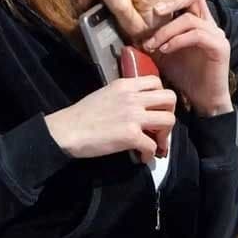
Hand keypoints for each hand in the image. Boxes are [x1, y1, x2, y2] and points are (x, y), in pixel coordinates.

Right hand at [44, 75, 176, 162]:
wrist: (67, 130)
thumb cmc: (82, 114)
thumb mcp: (106, 93)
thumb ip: (125, 94)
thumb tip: (139, 104)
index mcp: (126, 85)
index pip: (157, 81)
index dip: (160, 96)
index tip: (155, 107)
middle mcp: (133, 97)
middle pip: (170, 98)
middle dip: (169, 112)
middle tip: (160, 125)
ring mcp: (133, 116)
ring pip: (169, 120)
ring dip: (165, 134)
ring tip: (155, 142)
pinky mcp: (131, 135)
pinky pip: (153, 145)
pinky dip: (150, 154)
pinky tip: (142, 157)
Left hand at [100, 0, 232, 116]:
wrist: (203, 100)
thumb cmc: (183, 74)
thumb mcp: (160, 50)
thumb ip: (147, 33)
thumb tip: (123, 20)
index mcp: (197, 19)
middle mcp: (209, 22)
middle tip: (154, 9)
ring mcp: (216, 34)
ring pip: (191, 18)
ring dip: (167, 29)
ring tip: (152, 44)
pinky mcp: (219, 47)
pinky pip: (197, 35)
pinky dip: (177, 40)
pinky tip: (164, 50)